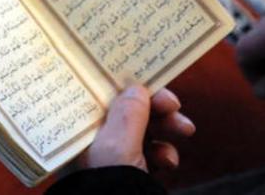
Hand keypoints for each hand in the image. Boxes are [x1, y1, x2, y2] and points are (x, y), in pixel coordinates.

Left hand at [80, 85, 194, 171]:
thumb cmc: (109, 187)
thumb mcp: (117, 146)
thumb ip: (128, 113)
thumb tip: (136, 89)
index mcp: (80, 132)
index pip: (100, 97)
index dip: (125, 87)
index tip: (149, 80)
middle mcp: (93, 143)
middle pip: (127, 112)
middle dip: (155, 108)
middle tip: (175, 106)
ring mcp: (113, 160)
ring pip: (144, 131)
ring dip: (166, 128)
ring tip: (184, 131)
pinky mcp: (131, 175)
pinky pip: (151, 154)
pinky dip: (163, 154)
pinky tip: (169, 162)